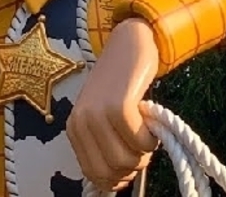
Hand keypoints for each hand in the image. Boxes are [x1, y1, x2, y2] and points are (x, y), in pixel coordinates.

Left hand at [67, 17, 159, 191]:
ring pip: (127, 161)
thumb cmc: (120, 85)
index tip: (131, 160)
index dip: (118, 176)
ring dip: (144, 151)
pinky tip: (149, 118)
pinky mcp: (118, 106)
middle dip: (134, 164)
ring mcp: (97, 113)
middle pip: (113, 172)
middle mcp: (81, 122)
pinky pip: (140, 142)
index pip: (95, 176)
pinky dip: (150, 138)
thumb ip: (103, 146)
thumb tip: (114, 184)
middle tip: (141, 142)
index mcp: (74, 129)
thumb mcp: (103, 118)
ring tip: (144, 128)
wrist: (127, 44)